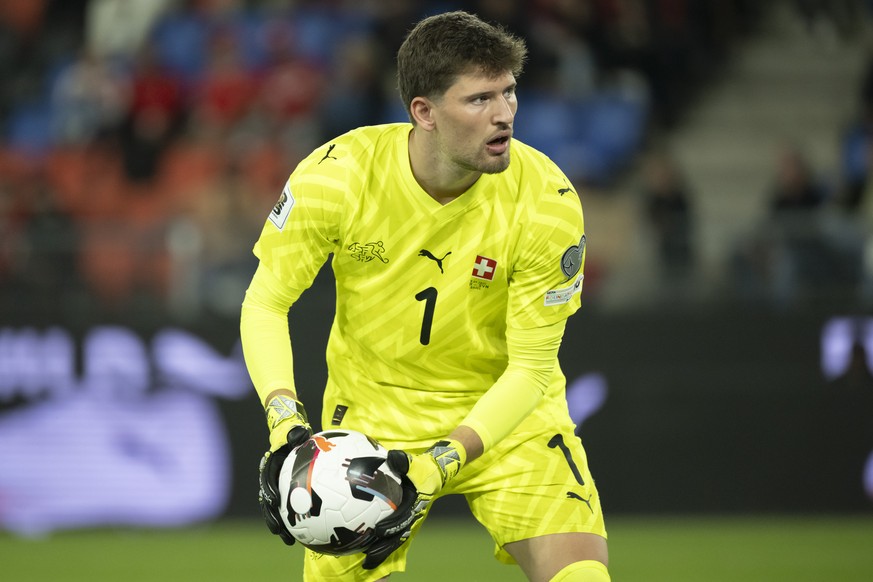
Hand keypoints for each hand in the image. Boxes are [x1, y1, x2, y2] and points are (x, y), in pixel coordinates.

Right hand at [259, 394, 311, 544]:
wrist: (292, 439)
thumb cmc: (294, 435)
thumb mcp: (295, 432)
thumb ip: (295, 433)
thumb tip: (299, 431)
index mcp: (271, 467)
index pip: (267, 480)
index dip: (269, 491)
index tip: (274, 501)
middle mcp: (272, 480)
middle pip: (269, 502)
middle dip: (272, 517)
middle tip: (278, 530)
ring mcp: (278, 488)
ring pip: (277, 511)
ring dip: (281, 526)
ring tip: (288, 540)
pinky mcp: (287, 494)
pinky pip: (289, 510)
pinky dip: (294, 522)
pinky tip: (305, 536)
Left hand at [362, 439, 465, 569]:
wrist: (434, 474)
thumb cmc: (423, 468)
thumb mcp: (415, 463)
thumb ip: (404, 461)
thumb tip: (393, 456)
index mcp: (413, 503)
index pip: (401, 517)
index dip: (390, 525)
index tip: (377, 531)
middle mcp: (412, 515)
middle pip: (397, 535)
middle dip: (384, 547)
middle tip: (369, 557)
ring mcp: (409, 520)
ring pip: (395, 538)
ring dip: (383, 550)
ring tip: (368, 562)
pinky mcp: (405, 520)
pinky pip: (393, 534)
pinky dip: (383, 543)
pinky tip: (368, 548)